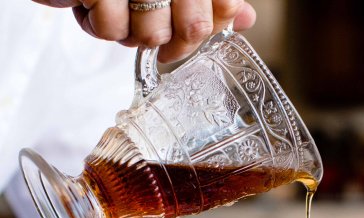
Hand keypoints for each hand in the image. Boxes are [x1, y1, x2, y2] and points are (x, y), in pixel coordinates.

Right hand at [33, 0, 256, 62]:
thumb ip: (212, 1)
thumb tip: (245, 18)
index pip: (224, 8)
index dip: (204, 28)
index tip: (184, 30)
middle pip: (193, 29)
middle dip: (167, 39)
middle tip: (146, 25)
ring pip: (150, 36)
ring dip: (129, 32)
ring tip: (116, 8)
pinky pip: (111, 29)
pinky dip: (96, 24)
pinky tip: (90, 2)